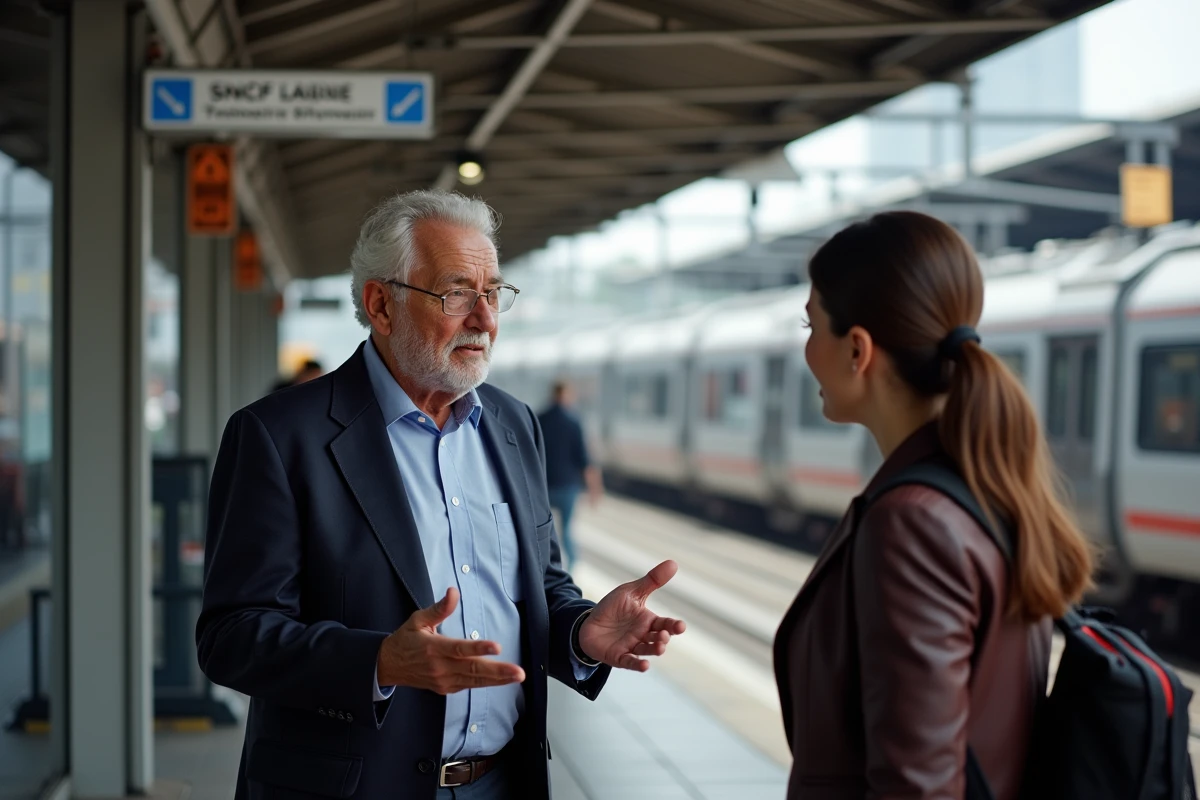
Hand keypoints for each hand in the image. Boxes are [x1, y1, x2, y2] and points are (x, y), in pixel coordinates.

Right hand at [377, 588, 525, 693]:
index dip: (479, 648)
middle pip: (472, 670)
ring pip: (474, 681)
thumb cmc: (405, 640)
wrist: (388, 666)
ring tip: (516, 676)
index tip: (497, 647)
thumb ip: (439, 608)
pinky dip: (486, 684)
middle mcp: (440, 667)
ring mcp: (443, 680)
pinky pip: (469, 686)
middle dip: (498, 671)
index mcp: (433, 648)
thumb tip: (453, 592)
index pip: (459, 649)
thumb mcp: (418, 619)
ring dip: (498, 680)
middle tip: (518, 672)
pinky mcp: (446, 688)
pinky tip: (502, 680)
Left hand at [577, 560, 685, 671]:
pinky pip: (629, 662)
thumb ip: (652, 581)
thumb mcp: (632, 592)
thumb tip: (673, 563)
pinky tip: (645, 666)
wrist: (589, 623)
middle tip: (664, 635)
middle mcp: (643, 636)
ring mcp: (631, 647)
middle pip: (658, 639)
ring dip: (654, 650)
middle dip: (663, 638)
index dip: (674, 626)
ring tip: (660, 648)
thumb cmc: (614, 608)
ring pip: (647, 651)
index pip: (665, 623)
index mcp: (648, 621)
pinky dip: (637, 664)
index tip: (681, 626)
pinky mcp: (618, 657)